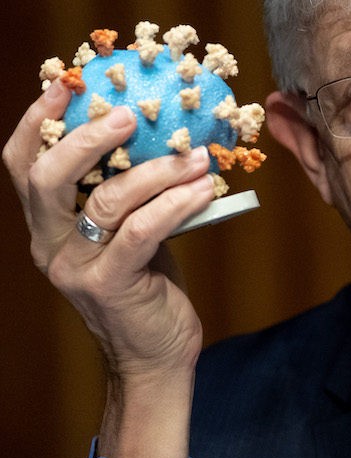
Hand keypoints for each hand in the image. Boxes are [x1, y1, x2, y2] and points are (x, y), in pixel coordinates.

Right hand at [3, 80, 212, 457]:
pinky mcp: (110, 285)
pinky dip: (175, 203)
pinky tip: (202, 188)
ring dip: (158, 170)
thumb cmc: (146, 288)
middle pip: (47, 178)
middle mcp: (50, 247)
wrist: (152, 356)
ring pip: (106, 200)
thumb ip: (126, 198)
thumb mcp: (127, 236)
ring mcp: (76, 269)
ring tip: (197, 155)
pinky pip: (142, 230)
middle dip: (86, 137)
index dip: (38, 122)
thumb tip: (161, 142)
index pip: (24, 167)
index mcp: (49, 229)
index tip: (65, 85)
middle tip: (128, 115)